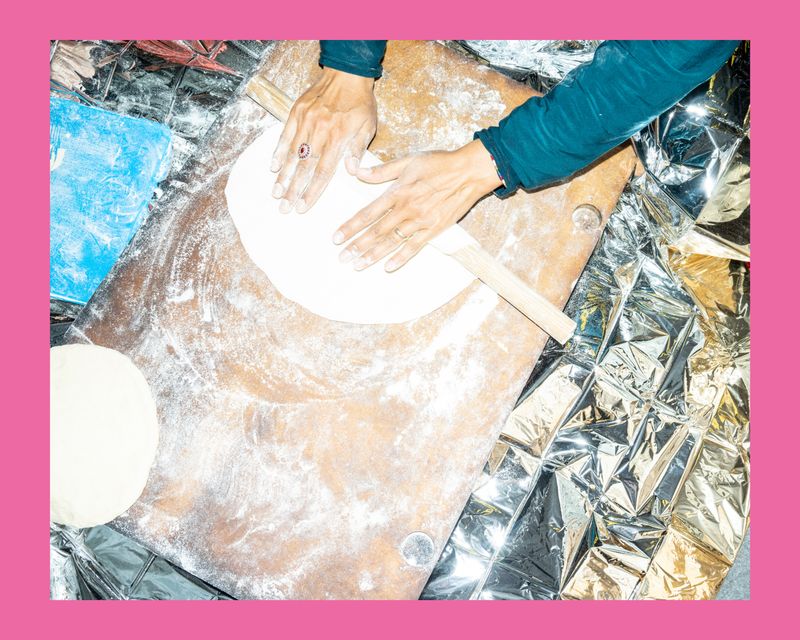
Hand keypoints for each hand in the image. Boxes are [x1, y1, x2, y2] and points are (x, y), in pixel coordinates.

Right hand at [271, 67, 376, 213]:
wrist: (347, 73)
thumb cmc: (360, 103)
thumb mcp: (367, 126)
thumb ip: (358, 150)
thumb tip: (352, 172)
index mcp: (338, 139)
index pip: (323, 172)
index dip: (312, 192)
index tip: (303, 207)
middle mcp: (319, 132)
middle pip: (304, 167)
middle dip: (293, 190)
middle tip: (284, 208)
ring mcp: (306, 122)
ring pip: (292, 154)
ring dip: (283, 176)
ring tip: (276, 193)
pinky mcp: (296, 112)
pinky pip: (285, 135)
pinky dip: (278, 152)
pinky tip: (273, 167)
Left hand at [332, 140, 502, 271]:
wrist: (469, 172)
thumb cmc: (439, 163)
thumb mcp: (408, 161)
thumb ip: (382, 170)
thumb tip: (357, 171)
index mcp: (397, 192)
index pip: (368, 213)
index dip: (351, 226)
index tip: (336, 237)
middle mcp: (406, 209)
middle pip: (376, 231)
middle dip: (357, 246)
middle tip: (342, 258)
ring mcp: (420, 221)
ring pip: (392, 241)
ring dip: (373, 255)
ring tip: (358, 265)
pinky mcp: (434, 229)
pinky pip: (414, 247)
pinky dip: (401, 258)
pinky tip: (388, 267)